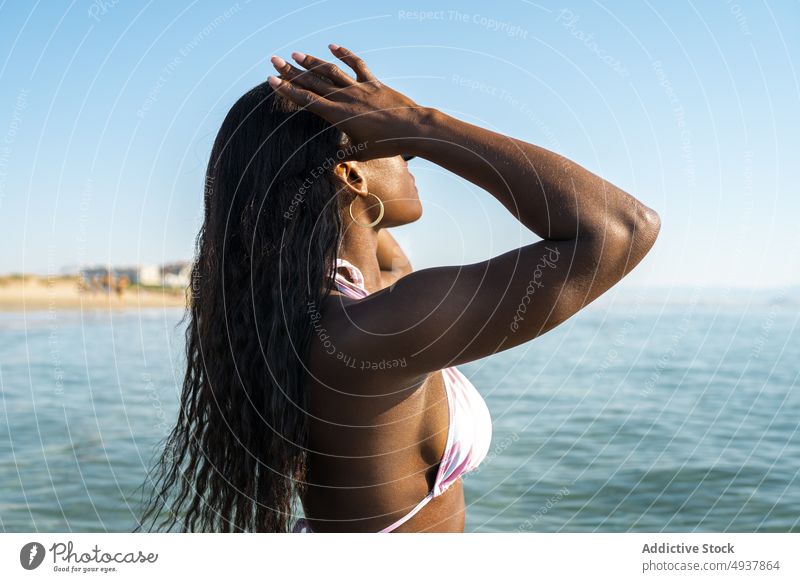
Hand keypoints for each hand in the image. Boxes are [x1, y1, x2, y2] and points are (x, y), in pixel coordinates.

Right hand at [268, 44, 426, 160]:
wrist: (413, 129)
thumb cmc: (387, 145)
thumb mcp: (361, 153)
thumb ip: (343, 154)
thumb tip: (328, 165)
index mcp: (338, 116)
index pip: (306, 100)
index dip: (287, 90)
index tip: (272, 80)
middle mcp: (345, 98)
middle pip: (313, 82)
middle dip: (291, 71)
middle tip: (274, 59)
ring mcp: (359, 87)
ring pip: (330, 71)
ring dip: (312, 61)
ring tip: (295, 54)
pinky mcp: (373, 82)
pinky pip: (356, 64)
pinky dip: (344, 54)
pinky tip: (332, 46)